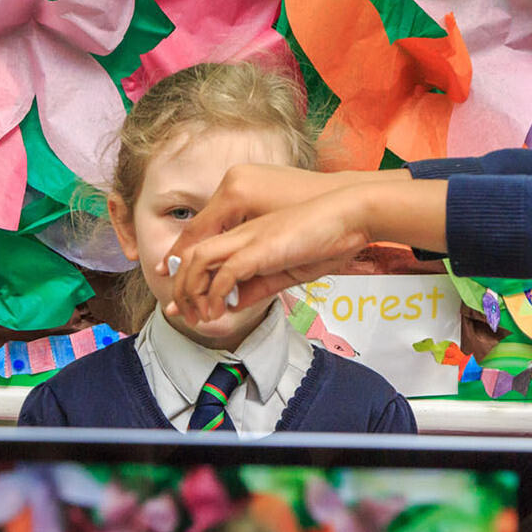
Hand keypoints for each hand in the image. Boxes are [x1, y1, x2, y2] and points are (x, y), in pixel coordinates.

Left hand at [161, 164, 445, 325]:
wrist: (352, 214)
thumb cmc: (329, 237)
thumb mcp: (289, 269)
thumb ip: (260, 284)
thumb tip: (236, 301)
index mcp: (247, 229)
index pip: (203, 248)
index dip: (187, 274)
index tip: (184, 303)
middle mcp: (240, 227)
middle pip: (190, 253)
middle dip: (180, 286)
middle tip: (182, 314)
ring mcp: (247, 235)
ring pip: (197, 260)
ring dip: (191, 291)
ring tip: (196, 316)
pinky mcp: (259, 248)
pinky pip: (224, 273)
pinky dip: (215, 294)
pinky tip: (217, 312)